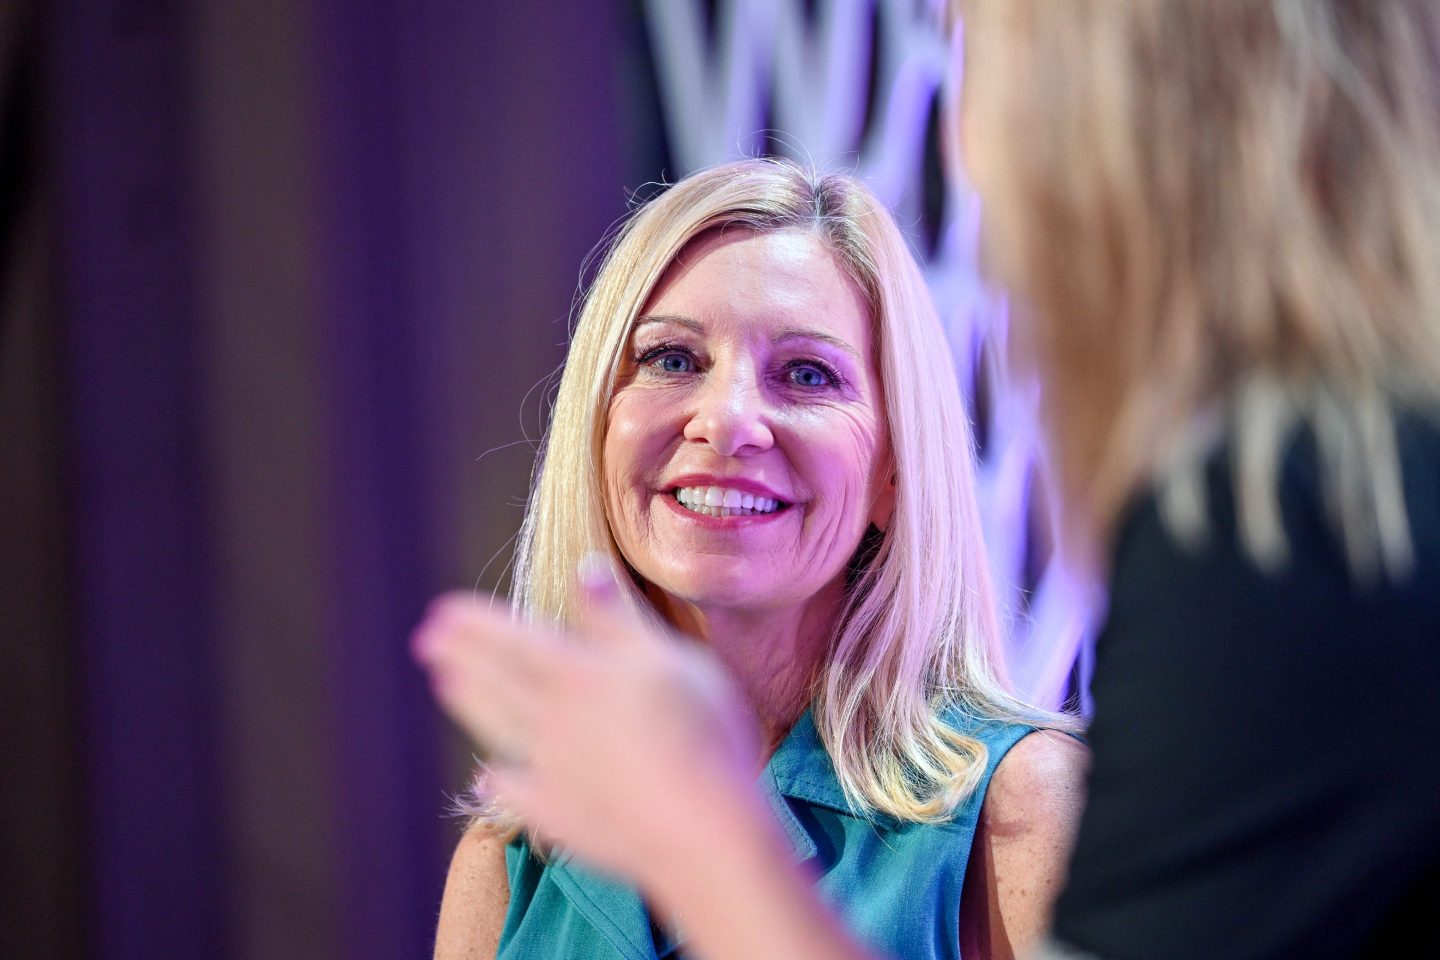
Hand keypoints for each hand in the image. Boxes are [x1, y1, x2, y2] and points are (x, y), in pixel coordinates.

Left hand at [411, 558, 759, 887]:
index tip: (443, 610)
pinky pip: (517, 793)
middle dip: (461, 657)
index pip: (515, 642)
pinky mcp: (561, 817)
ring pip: (499, 729)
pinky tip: (485, 774)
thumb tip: (584, 568)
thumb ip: (617, 618)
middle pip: (497, 683)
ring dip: (470, 705)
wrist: (699, 830)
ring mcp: (553, 772)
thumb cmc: (699, 733)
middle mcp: (554, 721)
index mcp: (579, 677)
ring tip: (446, 686)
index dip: (476, 625)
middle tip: (425, 640)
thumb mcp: (667, 659)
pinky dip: (497, 780)